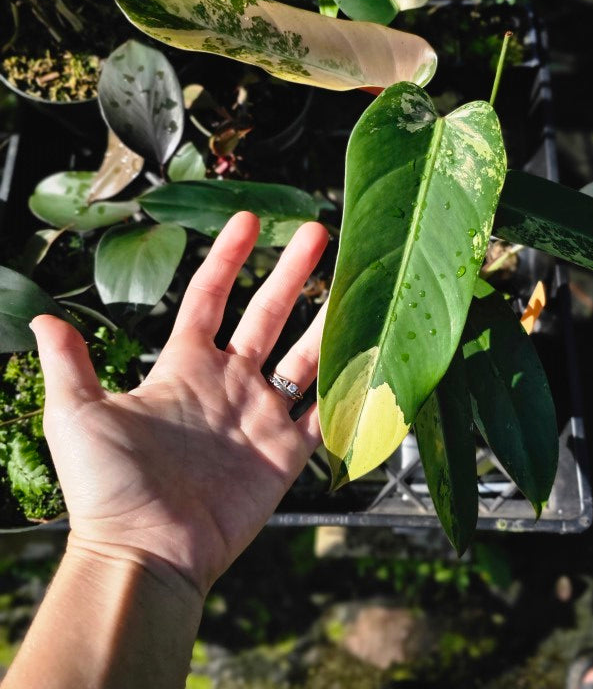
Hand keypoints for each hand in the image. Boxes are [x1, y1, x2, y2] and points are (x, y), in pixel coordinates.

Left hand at [30, 212, 327, 595]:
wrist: (147, 553)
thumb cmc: (109, 487)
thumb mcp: (77, 415)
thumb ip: (71, 365)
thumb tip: (42, 318)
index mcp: (184, 367)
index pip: (210, 298)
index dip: (227, 258)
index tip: (249, 220)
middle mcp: (229, 384)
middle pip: (268, 316)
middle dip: (292, 273)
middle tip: (319, 233)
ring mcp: (261, 417)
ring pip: (305, 358)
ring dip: (329, 323)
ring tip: (358, 287)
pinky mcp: (285, 453)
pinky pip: (325, 414)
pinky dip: (348, 391)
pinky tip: (370, 361)